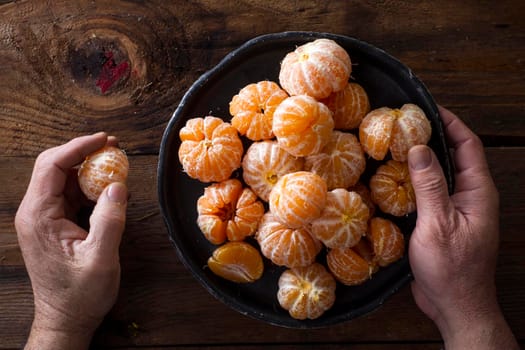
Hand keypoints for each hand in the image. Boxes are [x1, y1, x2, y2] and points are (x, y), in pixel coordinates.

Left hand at [15, 132, 127, 349]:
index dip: (78, 147)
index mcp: (39, 216)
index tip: (105, 140)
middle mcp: (35, 213)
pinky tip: (109, 190)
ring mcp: (43, 218)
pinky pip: (69, 195)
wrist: (65, 319)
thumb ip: (110, 220)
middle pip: (54, 166)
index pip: (51, 165)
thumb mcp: (100, 258)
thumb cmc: (79, 294)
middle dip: (83, 152)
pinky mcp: (53, 224)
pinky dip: (89, 187)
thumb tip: (118, 187)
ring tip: (116, 167)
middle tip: (114, 148)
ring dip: (88, 169)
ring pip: (63, 179)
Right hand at [407, 106, 517, 348]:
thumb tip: (418, 148)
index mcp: (478, 192)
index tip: (429, 108)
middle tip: (406, 124)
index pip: (468, 146)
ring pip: (439, 175)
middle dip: (433, 137)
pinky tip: (393, 180)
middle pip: (454, 156)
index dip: (451, 123)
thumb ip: (430, 185)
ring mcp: (456, 210)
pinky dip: (413, 182)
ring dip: (421, 160)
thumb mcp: (438, 223)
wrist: (456, 305)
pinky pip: (429, 193)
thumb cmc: (452, 268)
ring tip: (395, 146)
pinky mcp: (441, 222)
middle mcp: (470, 196)